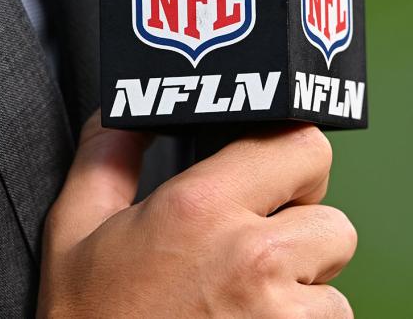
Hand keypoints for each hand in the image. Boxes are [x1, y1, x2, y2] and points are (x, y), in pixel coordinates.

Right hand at [36, 112, 355, 317]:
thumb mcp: (76, 232)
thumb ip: (106, 156)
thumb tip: (125, 114)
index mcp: (202, 207)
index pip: (304, 145)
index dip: (296, 160)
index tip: (280, 179)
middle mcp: (254, 256)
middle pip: (335, 223)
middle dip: (305, 236)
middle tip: (260, 253)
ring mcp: (280, 316)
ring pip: (336, 289)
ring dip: (305, 295)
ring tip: (249, 305)